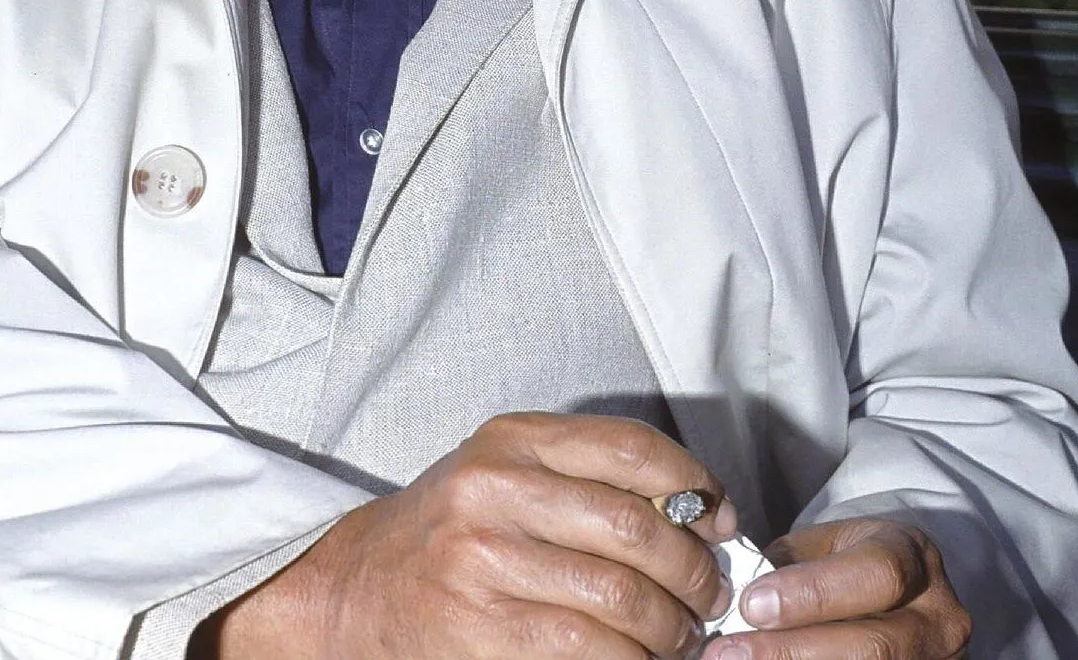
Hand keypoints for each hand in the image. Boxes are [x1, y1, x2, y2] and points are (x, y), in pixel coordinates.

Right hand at [214, 411, 739, 658]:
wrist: (357, 587)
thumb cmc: (451, 529)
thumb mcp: (507, 473)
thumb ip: (586, 477)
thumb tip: (700, 514)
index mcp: (511, 441)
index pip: (632, 448)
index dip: (695, 486)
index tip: (720, 520)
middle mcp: (495, 492)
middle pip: (638, 532)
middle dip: (694, 575)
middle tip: (710, 599)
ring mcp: (484, 565)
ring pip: (621, 602)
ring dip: (672, 633)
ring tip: (680, 640)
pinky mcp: (481, 633)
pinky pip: (587, 654)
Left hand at [716, 518, 971, 659]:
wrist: (898, 591)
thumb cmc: (847, 561)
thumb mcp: (824, 546)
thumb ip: (787, 568)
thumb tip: (733, 600)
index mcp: (913, 557)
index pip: (876, 575)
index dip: (813, 593)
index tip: (752, 605)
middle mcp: (938, 617)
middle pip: (874, 646)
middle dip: (793, 651)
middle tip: (730, 652)